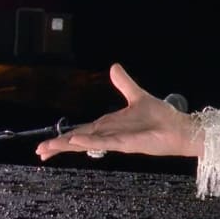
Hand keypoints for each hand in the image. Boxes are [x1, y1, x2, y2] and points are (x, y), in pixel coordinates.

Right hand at [35, 63, 203, 160]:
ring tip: (48, 149)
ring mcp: (117, 140)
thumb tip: (113, 67)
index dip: (64, 137)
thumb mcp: (138, 95)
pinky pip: (105, 142)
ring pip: (87, 143)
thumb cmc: (161, 117)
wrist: (180, 128)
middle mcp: (110, 134)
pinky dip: (90, 141)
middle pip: (78, 139)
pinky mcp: (127, 143)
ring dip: (68, 145)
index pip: (81, 131)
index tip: (46, 144)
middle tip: (39, 152)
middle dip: (59, 145)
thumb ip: (124, 83)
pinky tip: (76, 141)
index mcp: (109, 125)